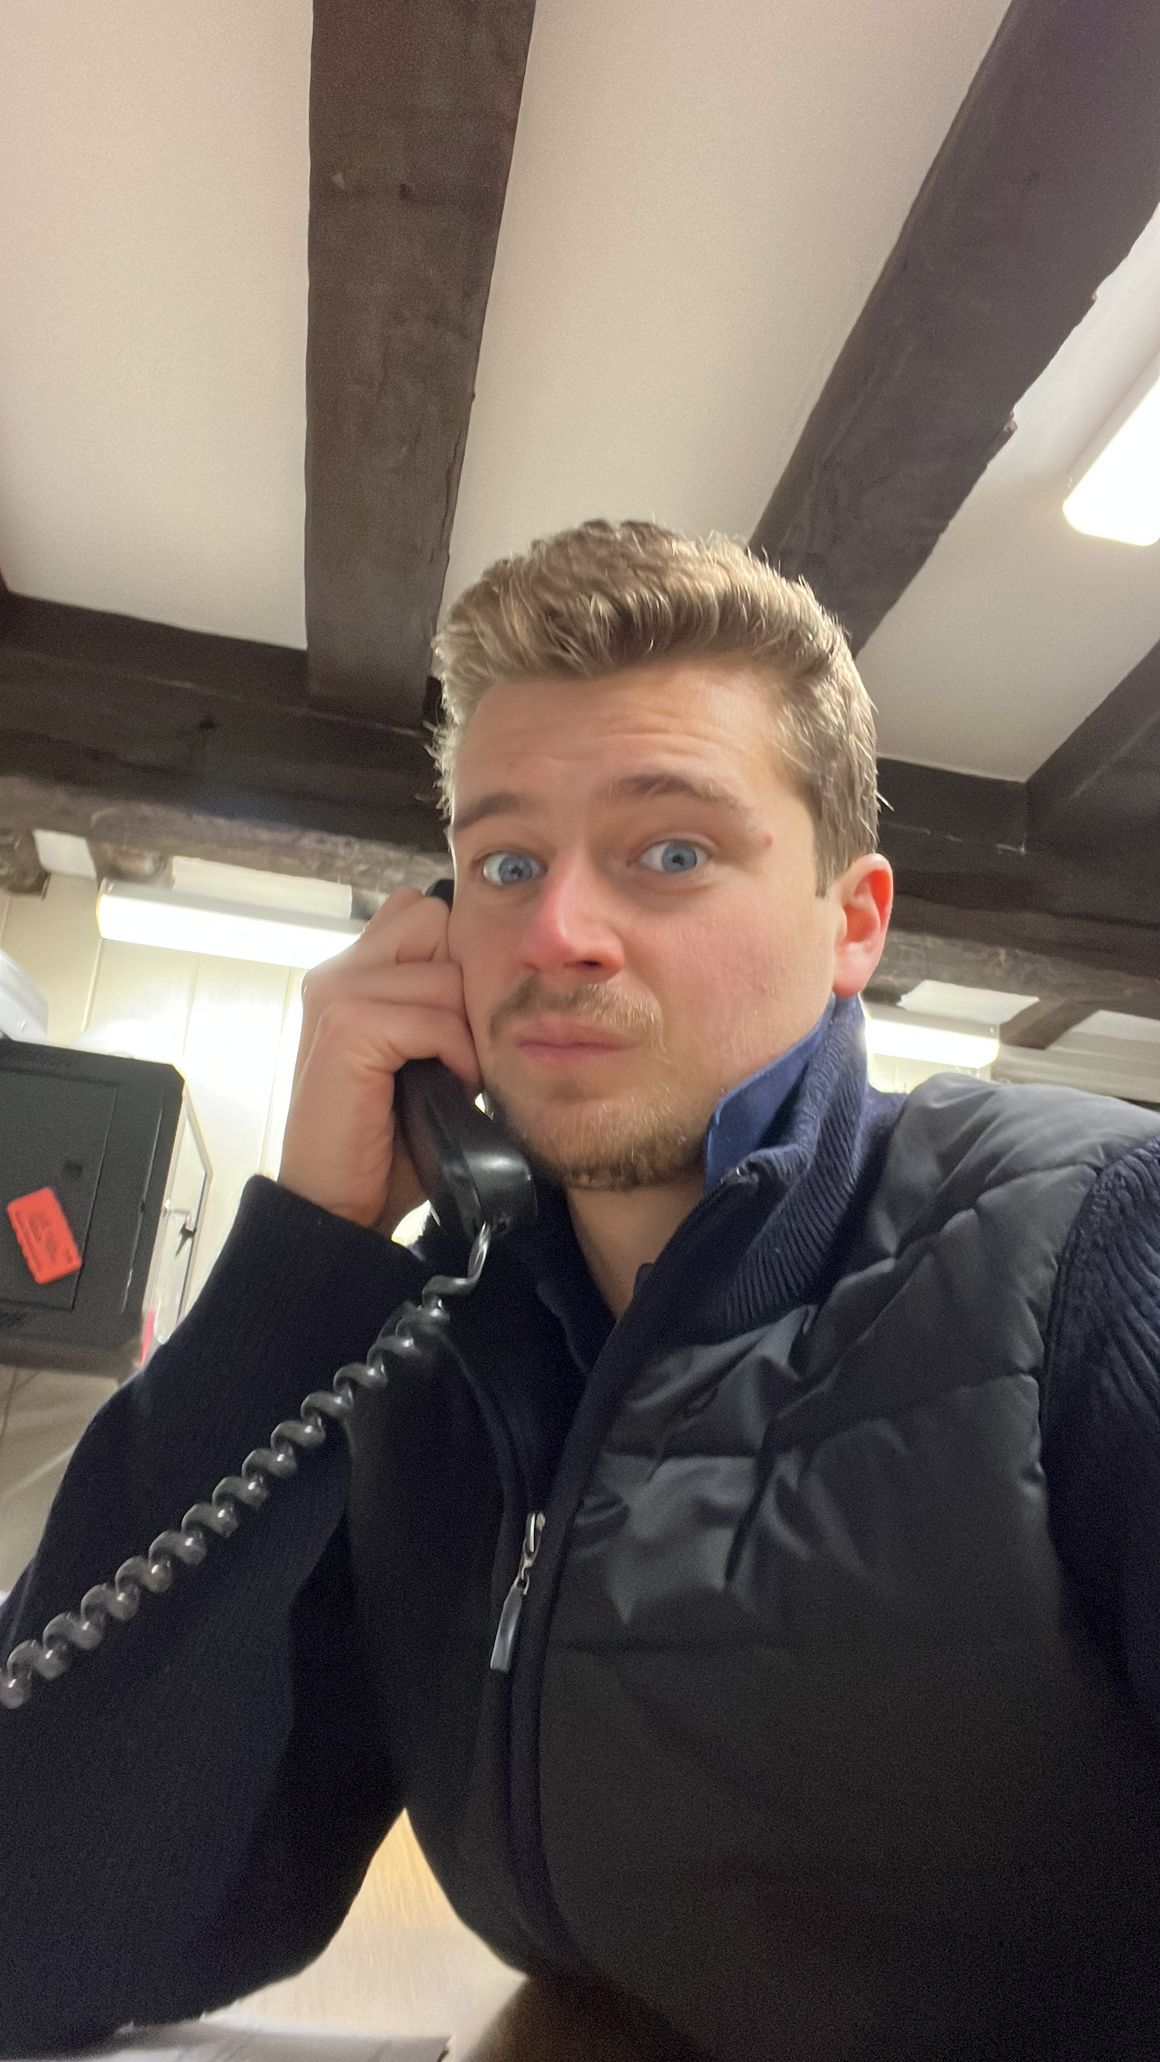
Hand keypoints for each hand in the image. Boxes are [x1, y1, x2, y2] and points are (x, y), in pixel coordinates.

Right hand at [277, 885, 482, 1235]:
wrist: (341, 1201)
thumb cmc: (390, 1137)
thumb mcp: (422, 1054)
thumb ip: (437, 1001)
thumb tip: (499, 963)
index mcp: (352, 971)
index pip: (424, 911)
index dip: (454, 960)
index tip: (454, 1022)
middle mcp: (339, 970)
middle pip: (435, 919)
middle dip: (460, 982)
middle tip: (452, 1045)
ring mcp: (337, 994)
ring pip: (445, 974)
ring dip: (463, 1030)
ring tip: (447, 1076)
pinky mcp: (346, 1027)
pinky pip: (435, 1018)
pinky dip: (455, 1057)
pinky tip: (441, 1090)